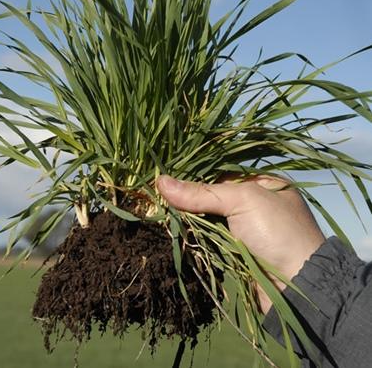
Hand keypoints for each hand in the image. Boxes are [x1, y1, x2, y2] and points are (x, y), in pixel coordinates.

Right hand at [156, 174, 325, 312]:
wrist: (299, 286)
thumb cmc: (278, 232)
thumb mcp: (243, 200)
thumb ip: (201, 193)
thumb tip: (161, 181)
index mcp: (263, 184)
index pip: (220, 174)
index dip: (194, 176)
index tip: (166, 177)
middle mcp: (254, 204)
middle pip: (211, 197)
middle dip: (188, 199)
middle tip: (159, 196)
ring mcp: (246, 229)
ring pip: (207, 219)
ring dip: (188, 219)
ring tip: (161, 212)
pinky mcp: (237, 252)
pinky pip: (209, 239)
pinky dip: (194, 237)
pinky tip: (175, 231)